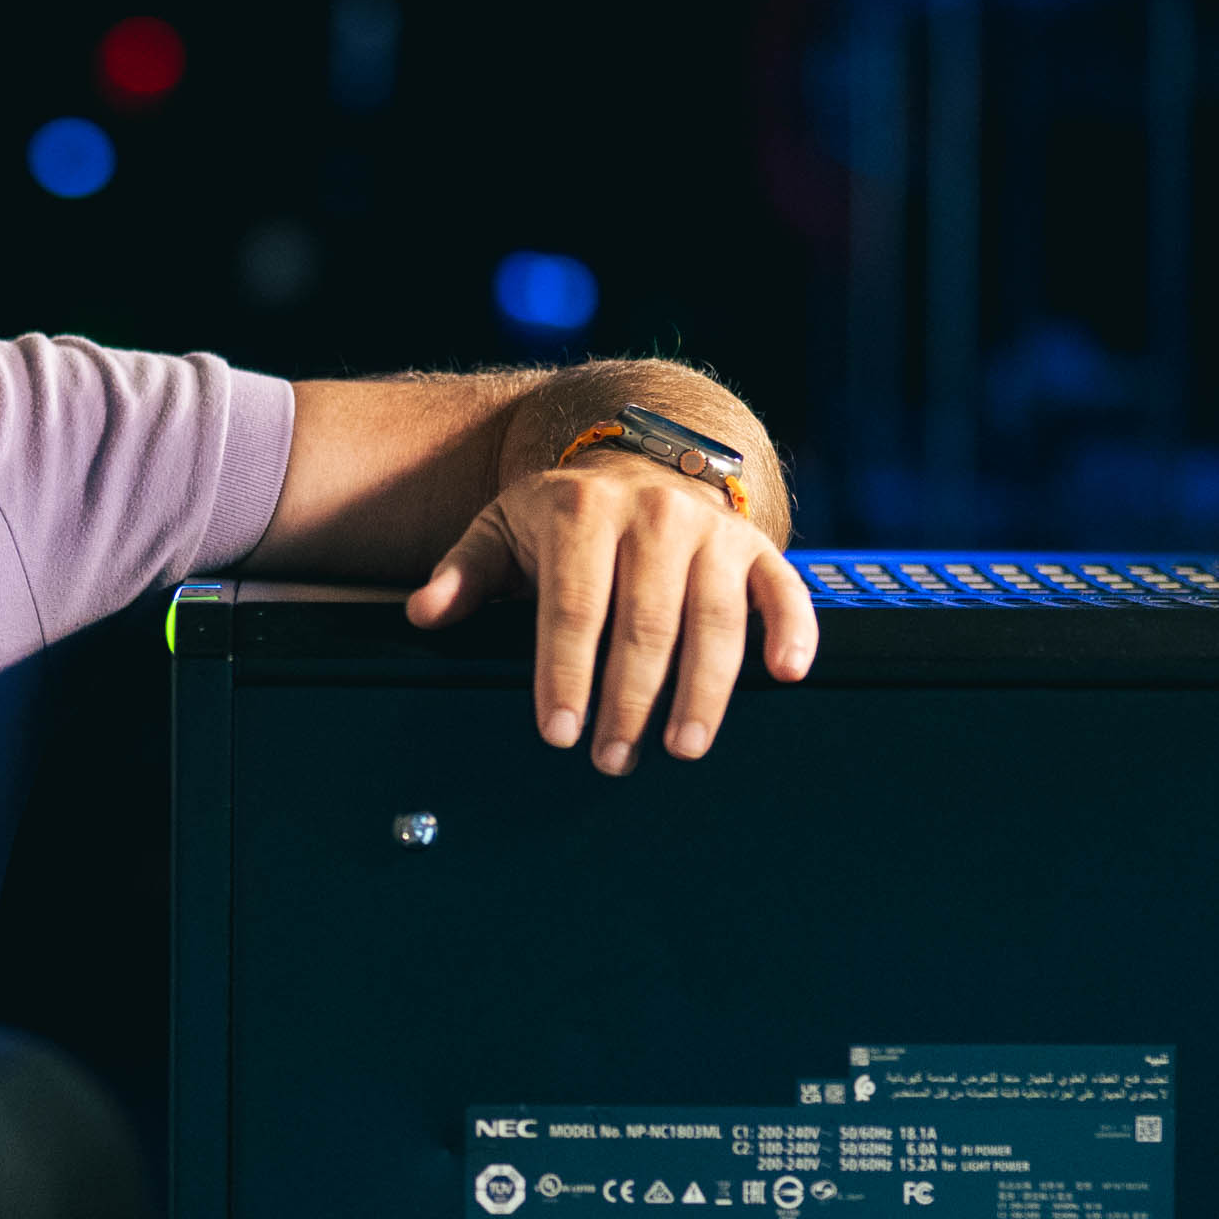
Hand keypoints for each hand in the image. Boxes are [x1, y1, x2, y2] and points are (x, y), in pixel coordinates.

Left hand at [405, 449, 819, 771]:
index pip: (574, 604)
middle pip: (646, 622)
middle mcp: (654, 514)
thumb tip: (426, 612)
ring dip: (702, 690)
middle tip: (613, 758)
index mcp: (583, 511)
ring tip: (683, 746)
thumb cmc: (563, 515)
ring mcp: (711, 530)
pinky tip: (786, 674)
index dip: (565, 672)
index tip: (558, 730)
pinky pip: (784, 589)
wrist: (637, 460)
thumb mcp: (503, 529)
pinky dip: (792, 631)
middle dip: (629, 699)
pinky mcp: (756, 545)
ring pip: (715, 617)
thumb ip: (463, 573)